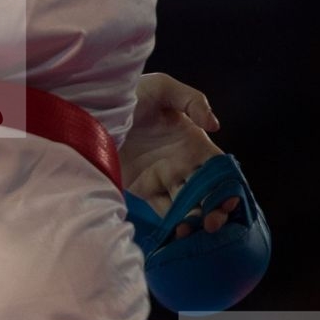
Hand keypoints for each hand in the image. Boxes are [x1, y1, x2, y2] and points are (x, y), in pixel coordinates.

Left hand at [120, 72, 238, 237]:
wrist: (89, 109)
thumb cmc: (129, 92)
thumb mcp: (162, 87)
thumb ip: (193, 101)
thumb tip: (215, 126)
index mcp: (194, 142)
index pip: (220, 169)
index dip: (229, 185)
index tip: (231, 200)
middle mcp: (183, 163)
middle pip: (209, 192)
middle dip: (217, 209)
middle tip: (214, 222)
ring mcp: (163, 177)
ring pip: (190, 205)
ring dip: (198, 220)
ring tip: (196, 230)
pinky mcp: (143, 188)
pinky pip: (165, 210)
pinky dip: (175, 223)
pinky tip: (179, 232)